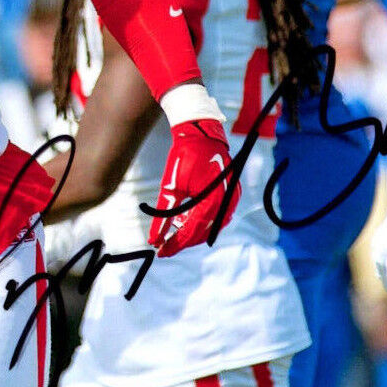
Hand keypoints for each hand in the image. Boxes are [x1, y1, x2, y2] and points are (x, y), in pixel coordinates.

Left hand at [148, 119, 238, 256]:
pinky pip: (217, 216)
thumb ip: (164, 215)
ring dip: (192, 232)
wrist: (201, 134)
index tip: (161, 252)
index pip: (193, 231)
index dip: (176, 244)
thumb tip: (154, 239)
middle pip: (203, 232)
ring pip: (211, 226)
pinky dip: (201, 221)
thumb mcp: (170, 187)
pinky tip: (185, 220)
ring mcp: (231, 198)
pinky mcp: (231, 194)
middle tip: (164, 247)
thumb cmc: (184, 157)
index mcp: (213, 200)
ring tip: (172, 233)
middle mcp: (226, 202)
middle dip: (183, 241)